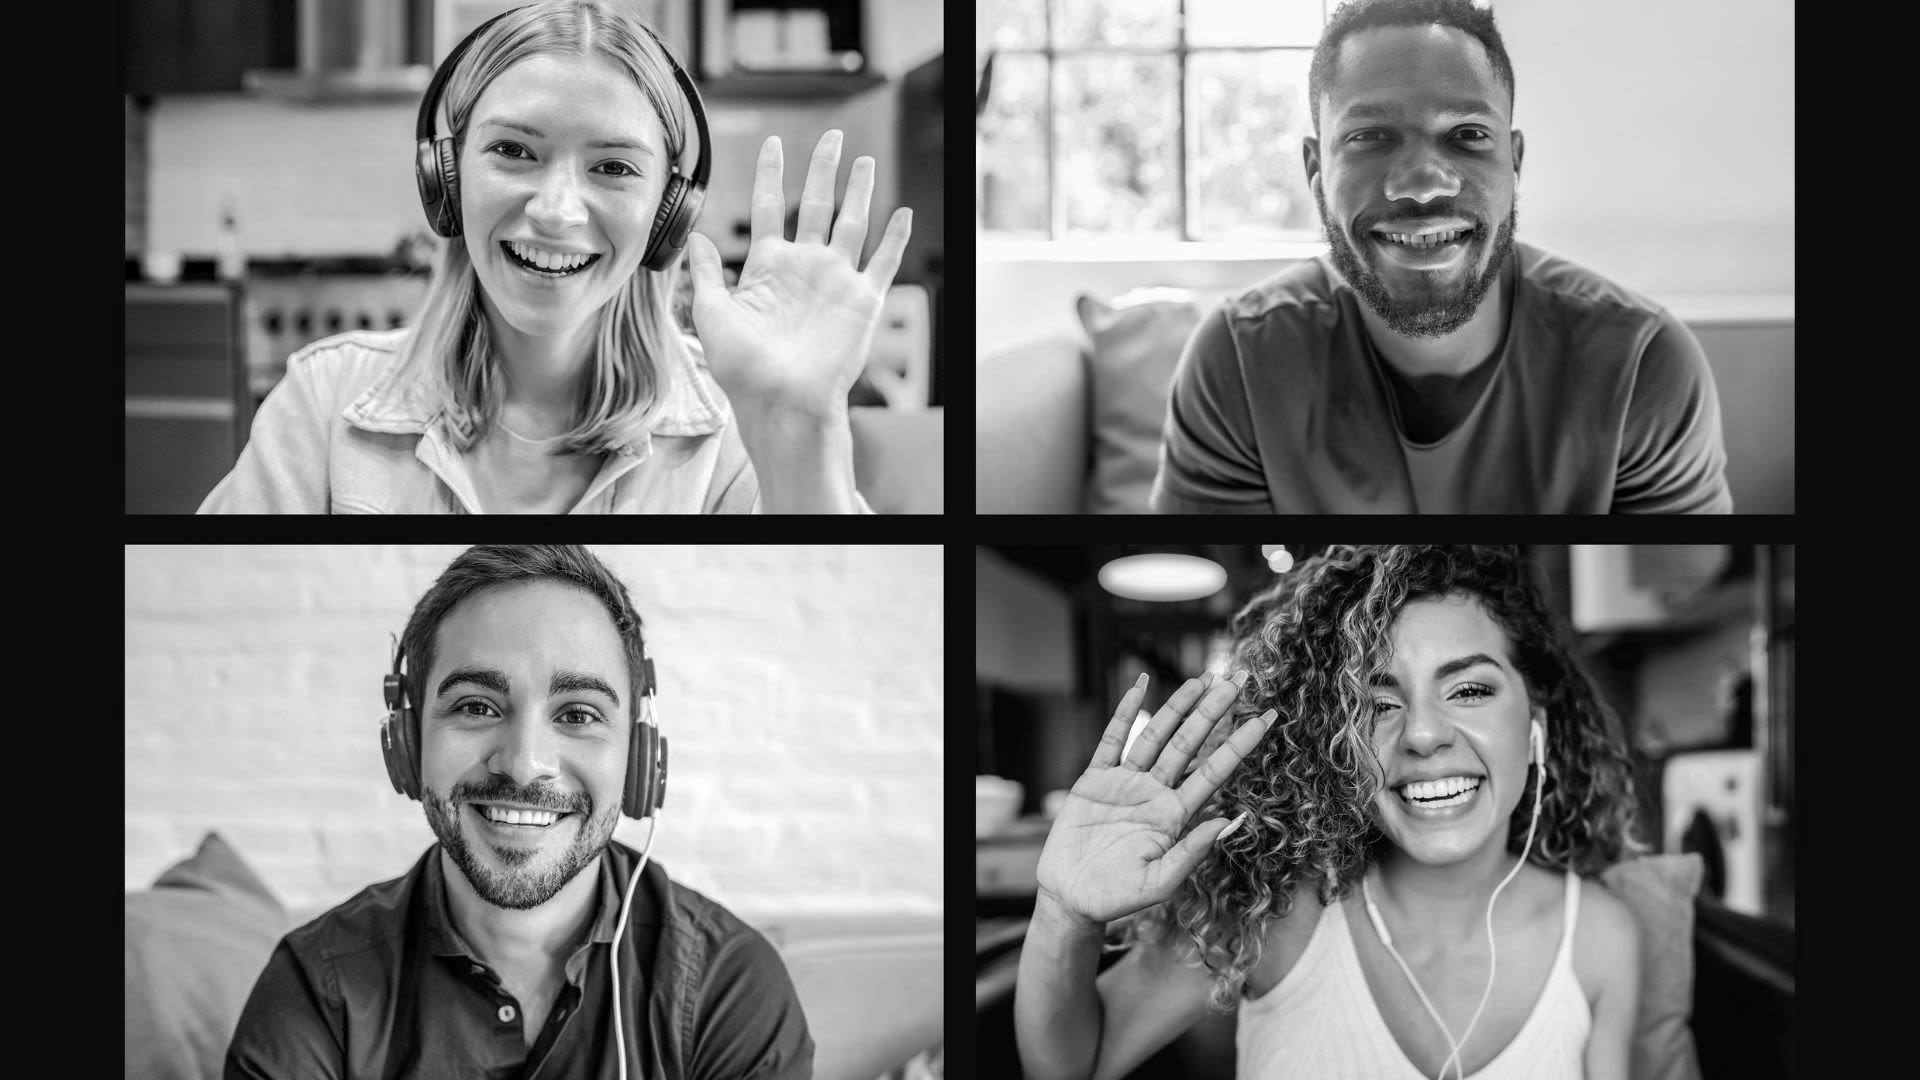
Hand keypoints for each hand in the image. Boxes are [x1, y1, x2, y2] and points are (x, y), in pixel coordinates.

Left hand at [687, 131, 911, 422]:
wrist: (781, 401)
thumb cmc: (744, 369)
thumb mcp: (712, 313)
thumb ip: (707, 272)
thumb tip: (695, 236)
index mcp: (768, 266)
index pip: (769, 207)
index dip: (771, 174)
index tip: (773, 145)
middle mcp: (804, 267)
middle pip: (815, 204)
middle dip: (824, 169)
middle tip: (832, 137)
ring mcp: (836, 281)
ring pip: (852, 223)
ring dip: (859, 191)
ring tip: (864, 161)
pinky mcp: (863, 300)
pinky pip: (884, 262)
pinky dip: (895, 238)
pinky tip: (903, 214)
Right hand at [1034, 671, 1275, 926]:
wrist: (1071, 899)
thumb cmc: (1117, 898)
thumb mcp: (1159, 883)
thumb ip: (1192, 852)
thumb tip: (1230, 820)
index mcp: (1176, 816)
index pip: (1215, 771)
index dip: (1241, 744)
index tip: (1267, 719)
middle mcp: (1155, 793)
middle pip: (1190, 743)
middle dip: (1214, 712)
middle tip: (1239, 680)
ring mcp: (1125, 783)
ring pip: (1156, 735)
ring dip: (1178, 706)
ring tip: (1201, 679)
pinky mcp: (1094, 780)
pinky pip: (1112, 739)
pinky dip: (1125, 711)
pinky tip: (1140, 686)